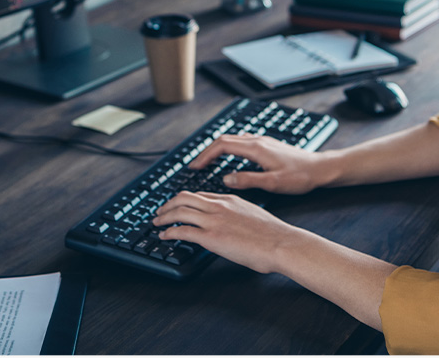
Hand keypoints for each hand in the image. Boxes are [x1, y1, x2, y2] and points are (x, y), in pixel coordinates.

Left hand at [154, 191, 298, 273]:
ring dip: (164, 217)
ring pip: (180, 211)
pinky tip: (165, 237)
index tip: (178, 206)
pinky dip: (170, 233)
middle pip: (184, 197)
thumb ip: (238, 214)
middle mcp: (219, 206)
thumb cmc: (273, 234)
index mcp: (230, 199)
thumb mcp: (253, 214)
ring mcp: (215, 220)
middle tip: (160, 212)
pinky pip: (183, 231)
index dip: (185, 200)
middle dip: (168, 204)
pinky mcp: (212, 237)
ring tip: (157, 223)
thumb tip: (232, 222)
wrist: (282, 243)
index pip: (200, 194)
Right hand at [190, 134, 324, 194]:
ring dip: (217, 148)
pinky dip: (229, 148)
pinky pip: (241, 142)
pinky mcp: (268, 145)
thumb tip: (226, 179)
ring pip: (233, 139)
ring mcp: (263, 141)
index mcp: (256, 148)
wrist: (321, 169)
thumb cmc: (300, 177)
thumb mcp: (273, 183)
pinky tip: (230, 158)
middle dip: (207, 151)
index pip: (222, 145)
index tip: (195, 166)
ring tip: (208, 162)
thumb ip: (247, 180)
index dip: (205, 155)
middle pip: (224, 139)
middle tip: (196, 165)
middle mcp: (258, 140)